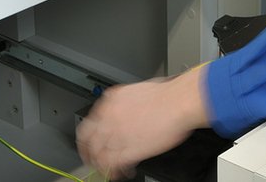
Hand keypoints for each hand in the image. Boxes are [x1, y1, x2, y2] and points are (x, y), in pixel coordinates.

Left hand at [76, 66, 210, 179]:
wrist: (178, 102)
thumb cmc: (166, 95)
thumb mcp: (136, 92)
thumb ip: (124, 105)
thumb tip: (127, 112)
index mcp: (110, 102)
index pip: (89, 123)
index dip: (89, 136)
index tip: (92, 141)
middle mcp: (108, 119)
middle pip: (88, 141)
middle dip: (89, 152)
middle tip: (93, 158)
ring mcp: (116, 136)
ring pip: (98, 155)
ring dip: (101, 164)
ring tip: (108, 169)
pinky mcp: (127, 151)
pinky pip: (113, 165)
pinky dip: (114, 172)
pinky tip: (121, 173)